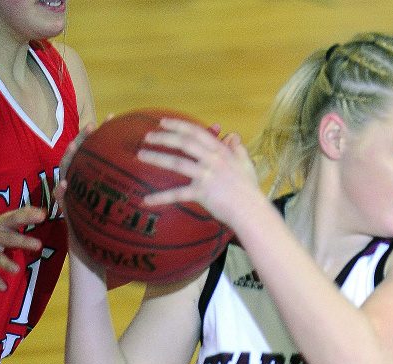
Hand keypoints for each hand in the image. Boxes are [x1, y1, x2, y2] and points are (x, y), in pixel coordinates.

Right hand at [0, 207, 45, 290]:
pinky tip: (4, 288)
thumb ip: (21, 216)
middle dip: (22, 241)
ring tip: (16, 269)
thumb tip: (44, 210)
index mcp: (0, 225)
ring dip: (5, 263)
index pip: (15, 218)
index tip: (42, 215)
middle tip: (38, 245)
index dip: (28, 216)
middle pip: (8, 238)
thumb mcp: (3, 222)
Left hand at [137, 118, 259, 226]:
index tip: (163, 122)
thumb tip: (233, 135)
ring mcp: (207, 176)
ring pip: (177, 163)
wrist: (251, 211)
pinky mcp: (202, 193)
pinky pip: (178, 194)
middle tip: (147, 137)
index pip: (197, 132)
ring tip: (141, 155)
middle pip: (184, 143)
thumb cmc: (249, 189)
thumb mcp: (246, 164)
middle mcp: (213, 160)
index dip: (178, 125)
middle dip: (164, 137)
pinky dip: (161, 198)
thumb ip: (238, 148)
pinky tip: (146, 200)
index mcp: (222, 151)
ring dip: (157, 158)